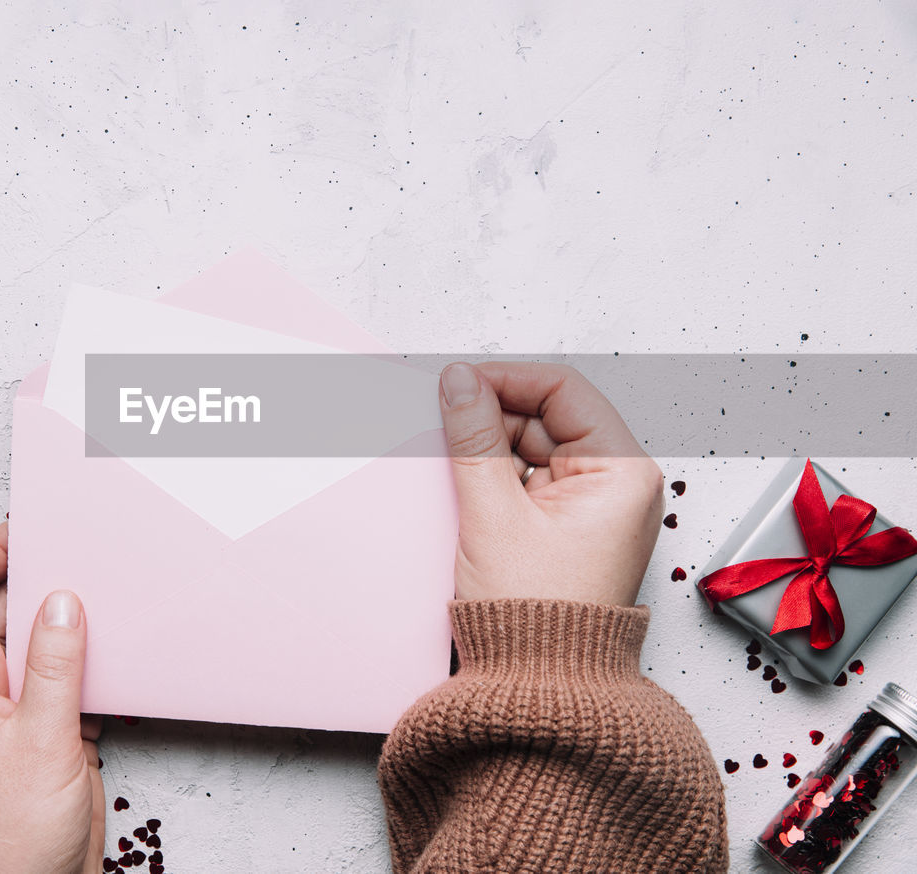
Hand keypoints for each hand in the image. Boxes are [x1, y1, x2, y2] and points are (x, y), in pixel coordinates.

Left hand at [0, 524, 103, 872]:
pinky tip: (120, 635)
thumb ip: (52, 667)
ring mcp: (17, 700)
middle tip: (81, 544)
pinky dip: (92, 650)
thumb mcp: (37, 741)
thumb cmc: (5, 835)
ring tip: (108, 580)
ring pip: (43, 634)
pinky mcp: (50, 722)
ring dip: (72, 612)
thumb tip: (62, 600)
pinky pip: (69, 667)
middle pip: (6, 604)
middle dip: (41, 573)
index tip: (31, 526)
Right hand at [438, 362, 663, 606]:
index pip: (564, 391)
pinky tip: (464, 487)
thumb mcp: (493, 513)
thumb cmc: (536, 617)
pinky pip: (527, 480)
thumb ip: (473, 438)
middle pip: (546, 418)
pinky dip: (494, 478)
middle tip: (443, 423)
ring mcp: (592, 506)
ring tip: (452, 467)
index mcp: (623, 473)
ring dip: (489, 450)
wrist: (539, 688)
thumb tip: (459, 383)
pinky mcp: (567, 526)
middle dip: (492, 418)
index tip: (459, 382)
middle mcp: (616, 485)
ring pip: (531, 447)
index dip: (506, 379)